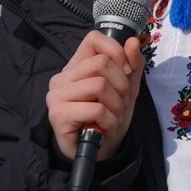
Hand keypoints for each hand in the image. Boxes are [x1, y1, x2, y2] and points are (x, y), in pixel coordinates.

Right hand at [46, 32, 142, 160]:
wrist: (98, 151)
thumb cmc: (109, 117)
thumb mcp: (127, 88)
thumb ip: (133, 65)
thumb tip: (133, 41)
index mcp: (77, 66)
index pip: (94, 39)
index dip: (117, 52)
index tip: (126, 72)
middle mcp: (62, 78)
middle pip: (101, 63)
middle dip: (121, 85)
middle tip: (118, 104)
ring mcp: (57, 95)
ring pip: (100, 85)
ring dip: (116, 106)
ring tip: (111, 117)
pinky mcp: (58, 114)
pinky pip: (96, 108)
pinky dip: (109, 120)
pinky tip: (104, 127)